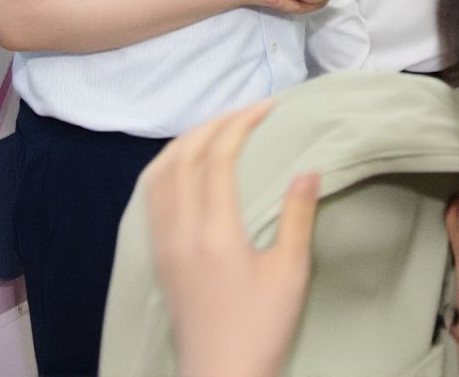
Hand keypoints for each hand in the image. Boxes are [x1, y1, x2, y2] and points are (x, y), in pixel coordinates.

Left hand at [149, 101, 319, 376]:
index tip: (269, 107)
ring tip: (215, 128)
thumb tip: (308, 168)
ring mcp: (162, 243)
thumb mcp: (290, 274)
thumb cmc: (260, 328)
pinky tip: (184, 165)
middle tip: (247, 111)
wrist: (219, 376)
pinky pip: (150, 195)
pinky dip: (167, 165)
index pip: (218, 157)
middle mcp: (180, 230)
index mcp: (214, 232)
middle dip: (214, 123)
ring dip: (186, 140)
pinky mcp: (157, 256)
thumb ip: (296, 217)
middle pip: (184, 156)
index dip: (241, 122)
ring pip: (159, 172)